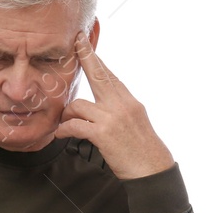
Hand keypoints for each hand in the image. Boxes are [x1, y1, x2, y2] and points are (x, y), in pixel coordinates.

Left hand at [53, 34, 175, 179]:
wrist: (153, 170)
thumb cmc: (143, 150)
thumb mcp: (136, 122)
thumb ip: (119, 108)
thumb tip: (104, 101)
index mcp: (129, 101)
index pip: (110, 75)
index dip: (96, 58)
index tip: (85, 44)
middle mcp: (122, 105)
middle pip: (99, 75)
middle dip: (85, 57)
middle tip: (76, 42)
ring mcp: (112, 118)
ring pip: (78, 105)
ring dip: (67, 115)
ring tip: (65, 124)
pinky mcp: (102, 134)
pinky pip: (74, 125)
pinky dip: (64, 130)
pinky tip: (60, 134)